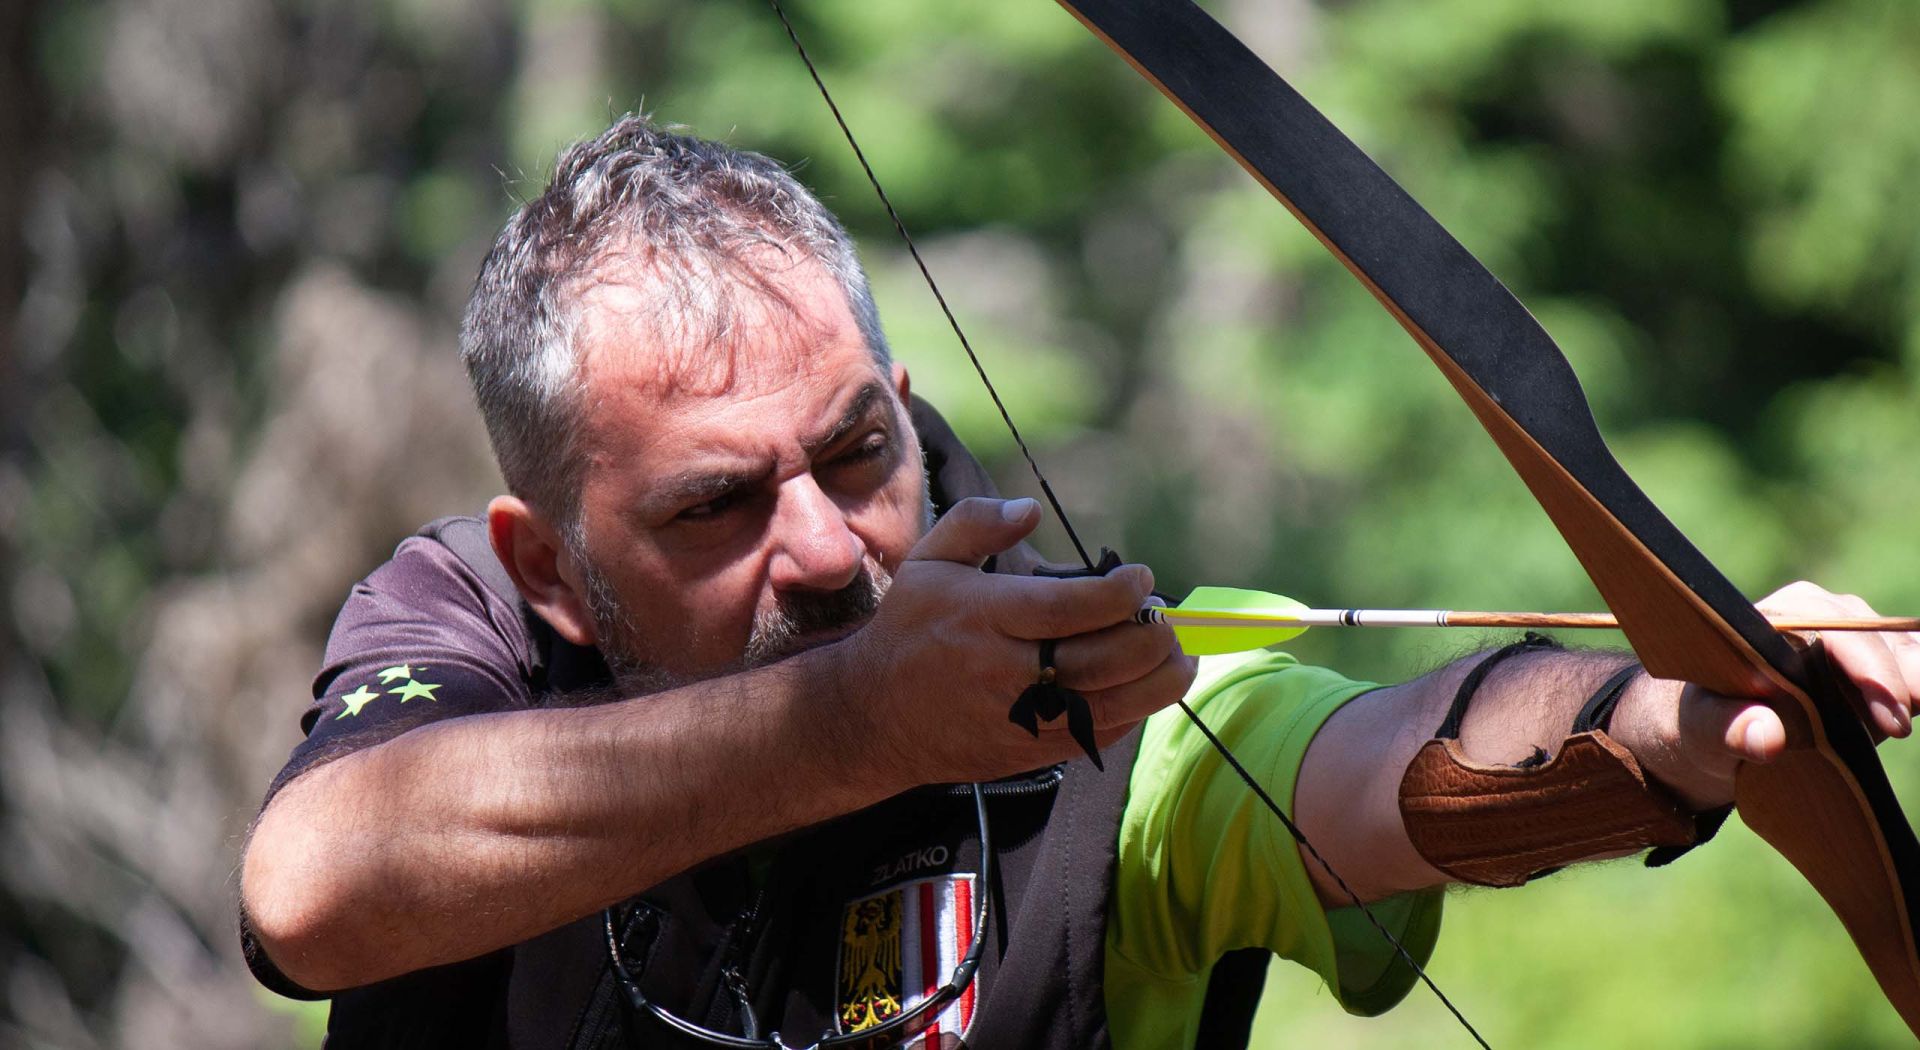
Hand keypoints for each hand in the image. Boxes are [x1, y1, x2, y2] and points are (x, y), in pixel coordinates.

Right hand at [826, 497, 1196, 789]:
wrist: (874, 717)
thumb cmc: (909, 630)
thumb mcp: (927, 561)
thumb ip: (978, 522)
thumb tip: (1032, 509)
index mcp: (985, 617)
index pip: (1071, 608)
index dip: (1120, 593)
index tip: (1141, 578)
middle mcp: (1008, 671)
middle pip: (1103, 659)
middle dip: (1150, 634)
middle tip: (1162, 615)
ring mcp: (1023, 718)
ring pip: (1113, 704)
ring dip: (1160, 678)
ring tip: (1179, 652)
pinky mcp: (1033, 752)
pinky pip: (1099, 735)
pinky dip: (1134, 710)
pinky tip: (1146, 685)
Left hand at [1615, 581, 1919, 808]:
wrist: (1719, 726)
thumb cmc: (1707, 720)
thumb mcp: (1705, 728)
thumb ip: (1729, 729)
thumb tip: (1765, 736)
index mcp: (1777, 617)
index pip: (1836, 629)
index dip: (1868, 669)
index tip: (1890, 718)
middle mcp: (1821, 615)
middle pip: (1878, 639)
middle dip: (1895, 684)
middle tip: (1900, 730)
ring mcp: (1851, 636)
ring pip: (1903, 649)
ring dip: (1912, 683)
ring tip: (1902, 722)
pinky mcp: (1872, 660)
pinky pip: (1910, 663)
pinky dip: (1916, 687)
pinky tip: (1912, 710)